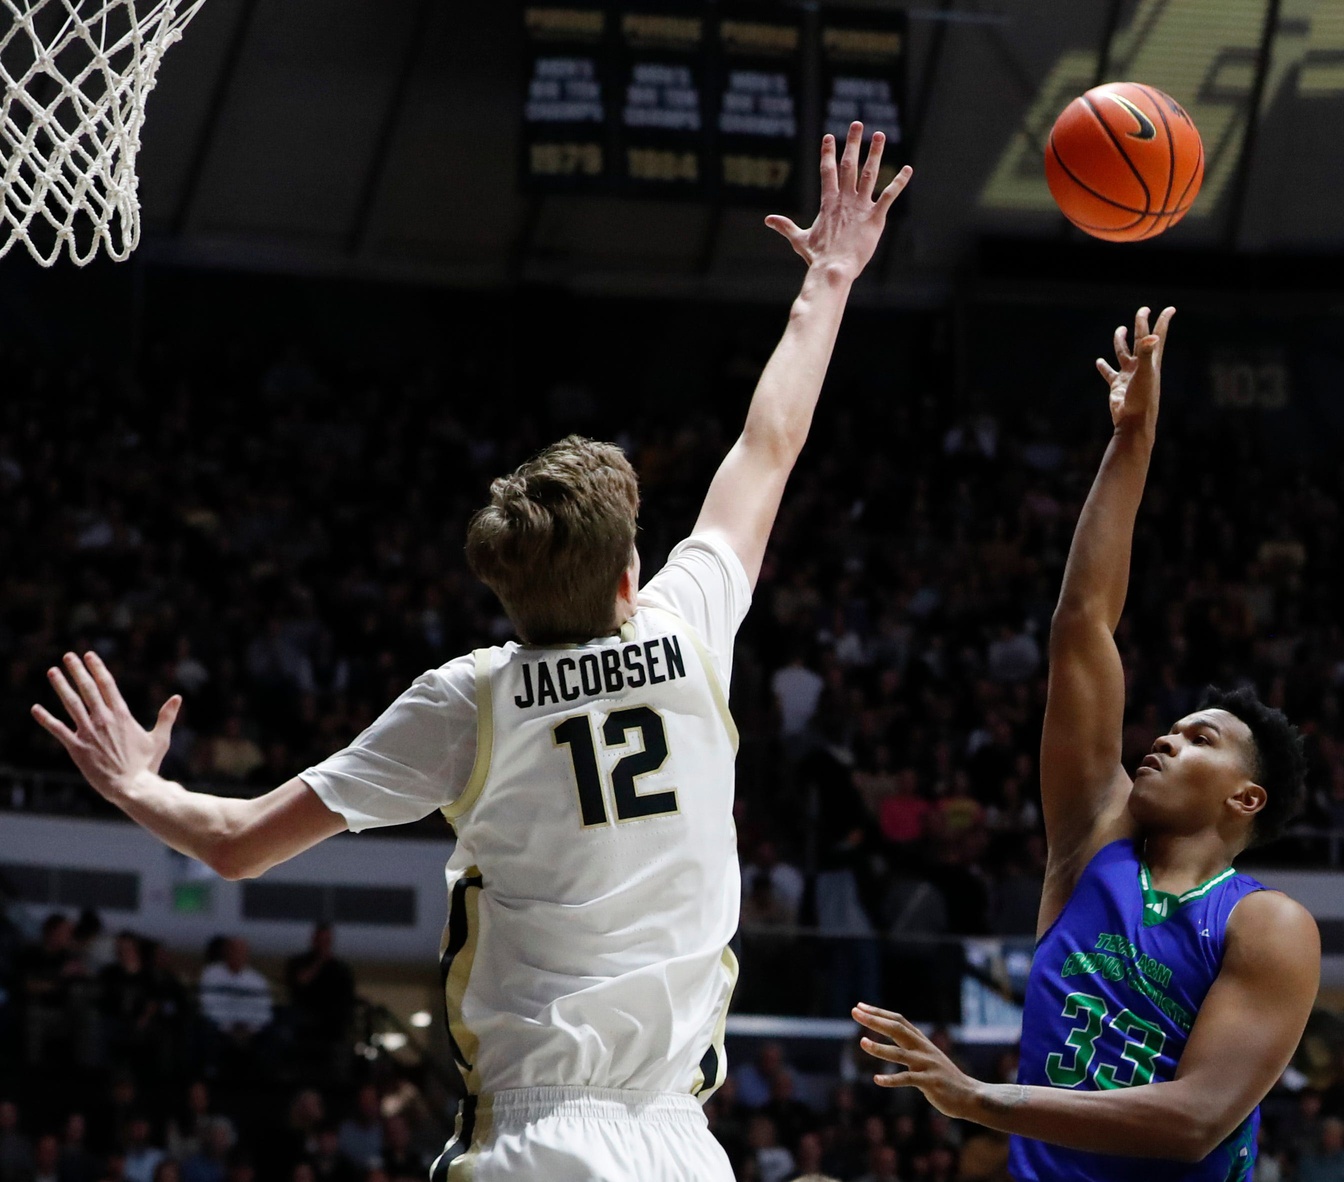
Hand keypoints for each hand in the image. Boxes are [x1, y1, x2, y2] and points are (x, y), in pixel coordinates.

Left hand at [32, 652, 180, 798]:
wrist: (131, 787)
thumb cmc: (147, 765)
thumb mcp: (160, 739)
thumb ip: (166, 716)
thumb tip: (178, 697)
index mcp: (122, 715)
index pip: (107, 685)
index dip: (97, 668)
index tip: (90, 655)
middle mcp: (103, 720)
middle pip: (87, 689)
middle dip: (77, 671)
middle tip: (69, 656)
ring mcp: (88, 733)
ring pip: (72, 704)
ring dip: (61, 686)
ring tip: (52, 671)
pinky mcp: (77, 748)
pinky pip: (58, 730)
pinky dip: (46, 719)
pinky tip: (35, 708)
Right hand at [767, 122, 911, 281]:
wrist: (833, 268)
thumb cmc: (817, 257)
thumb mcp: (799, 239)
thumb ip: (786, 226)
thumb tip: (768, 220)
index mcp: (828, 202)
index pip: (827, 171)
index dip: (828, 153)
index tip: (829, 137)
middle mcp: (844, 200)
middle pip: (849, 165)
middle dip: (853, 143)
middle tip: (857, 124)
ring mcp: (861, 207)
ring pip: (869, 174)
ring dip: (875, 153)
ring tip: (880, 135)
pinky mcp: (875, 217)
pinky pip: (889, 196)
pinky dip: (899, 182)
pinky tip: (908, 169)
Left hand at [853, 1002, 979, 1117]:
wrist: (969, 1095)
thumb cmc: (943, 1076)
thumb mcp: (927, 1055)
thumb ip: (911, 1043)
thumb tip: (892, 1030)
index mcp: (921, 1041)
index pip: (897, 1020)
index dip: (878, 1012)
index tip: (860, 1006)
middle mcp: (923, 1048)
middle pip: (896, 1029)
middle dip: (875, 1021)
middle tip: (855, 1012)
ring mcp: (926, 1064)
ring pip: (899, 1054)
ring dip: (880, 1048)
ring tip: (862, 1043)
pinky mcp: (929, 1082)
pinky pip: (907, 1079)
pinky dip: (891, 1079)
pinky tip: (877, 1079)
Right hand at [1098, 306, 1174, 432]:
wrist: (1133, 422)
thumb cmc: (1142, 399)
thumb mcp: (1145, 374)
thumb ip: (1146, 354)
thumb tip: (1151, 336)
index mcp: (1151, 361)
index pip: (1158, 336)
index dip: (1163, 322)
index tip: (1170, 309)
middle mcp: (1141, 366)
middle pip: (1141, 340)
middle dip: (1142, 325)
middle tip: (1143, 310)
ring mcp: (1129, 375)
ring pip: (1124, 353)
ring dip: (1122, 341)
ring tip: (1120, 330)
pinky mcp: (1117, 386)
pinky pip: (1109, 373)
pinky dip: (1104, 367)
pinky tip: (1099, 361)